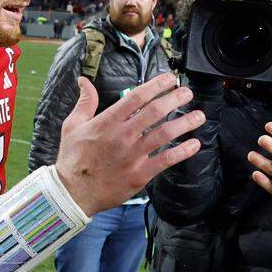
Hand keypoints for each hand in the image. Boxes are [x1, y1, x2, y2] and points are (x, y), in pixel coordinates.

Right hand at [56, 72, 203, 215]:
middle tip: (188, 92)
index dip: (157, 85)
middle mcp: (123, 136)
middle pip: (155, 111)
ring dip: (185, 123)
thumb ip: (84, 102)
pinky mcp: (140, 174)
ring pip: (165, 134)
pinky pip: (166, 160)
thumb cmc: (73, 158)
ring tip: (199, 115)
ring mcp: (133, 155)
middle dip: (175, 98)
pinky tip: (194, 144)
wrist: (73, 192)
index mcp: (108, 121)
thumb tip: (83, 81)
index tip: (170, 78)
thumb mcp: (72, 126)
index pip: (137, 97)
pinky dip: (183, 151)